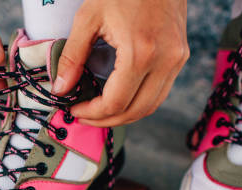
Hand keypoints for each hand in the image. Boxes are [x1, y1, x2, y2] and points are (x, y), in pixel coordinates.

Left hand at [52, 0, 188, 126]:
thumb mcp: (88, 17)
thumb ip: (73, 56)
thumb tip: (61, 88)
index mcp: (140, 52)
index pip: (116, 102)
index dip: (93, 113)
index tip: (75, 109)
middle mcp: (164, 61)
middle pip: (136, 111)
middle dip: (107, 120)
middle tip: (85, 116)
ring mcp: (176, 60)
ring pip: (151, 106)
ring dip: (125, 115)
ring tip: (100, 112)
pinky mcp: (180, 56)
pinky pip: (160, 91)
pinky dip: (139, 101)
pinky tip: (119, 97)